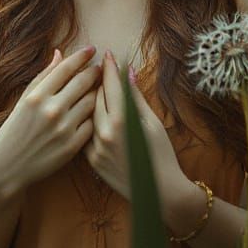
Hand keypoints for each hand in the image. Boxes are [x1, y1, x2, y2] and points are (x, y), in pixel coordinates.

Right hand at [0, 46, 100, 195]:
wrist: (7, 167)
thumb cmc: (13, 130)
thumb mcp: (23, 100)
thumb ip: (43, 76)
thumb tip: (59, 53)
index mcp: (37, 96)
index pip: (65, 68)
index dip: (81, 56)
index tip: (92, 49)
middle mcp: (51, 110)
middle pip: (83, 82)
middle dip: (94, 71)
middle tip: (100, 67)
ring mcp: (63, 128)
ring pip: (91, 102)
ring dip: (96, 93)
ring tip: (96, 88)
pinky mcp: (72, 146)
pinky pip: (91, 124)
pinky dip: (92, 117)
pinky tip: (91, 113)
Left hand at [84, 51, 185, 210]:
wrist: (158, 193)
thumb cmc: (162, 155)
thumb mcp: (153, 123)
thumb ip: (136, 98)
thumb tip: (129, 73)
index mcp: (123, 121)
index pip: (112, 86)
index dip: (110, 68)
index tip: (107, 54)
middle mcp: (105, 133)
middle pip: (96, 97)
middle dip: (98, 79)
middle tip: (98, 65)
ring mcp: (95, 148)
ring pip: (87, 114)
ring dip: (90, 98)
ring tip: (93, 86)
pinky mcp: (91, 161)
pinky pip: (85, 133)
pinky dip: (88, 120)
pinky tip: (90, 112)